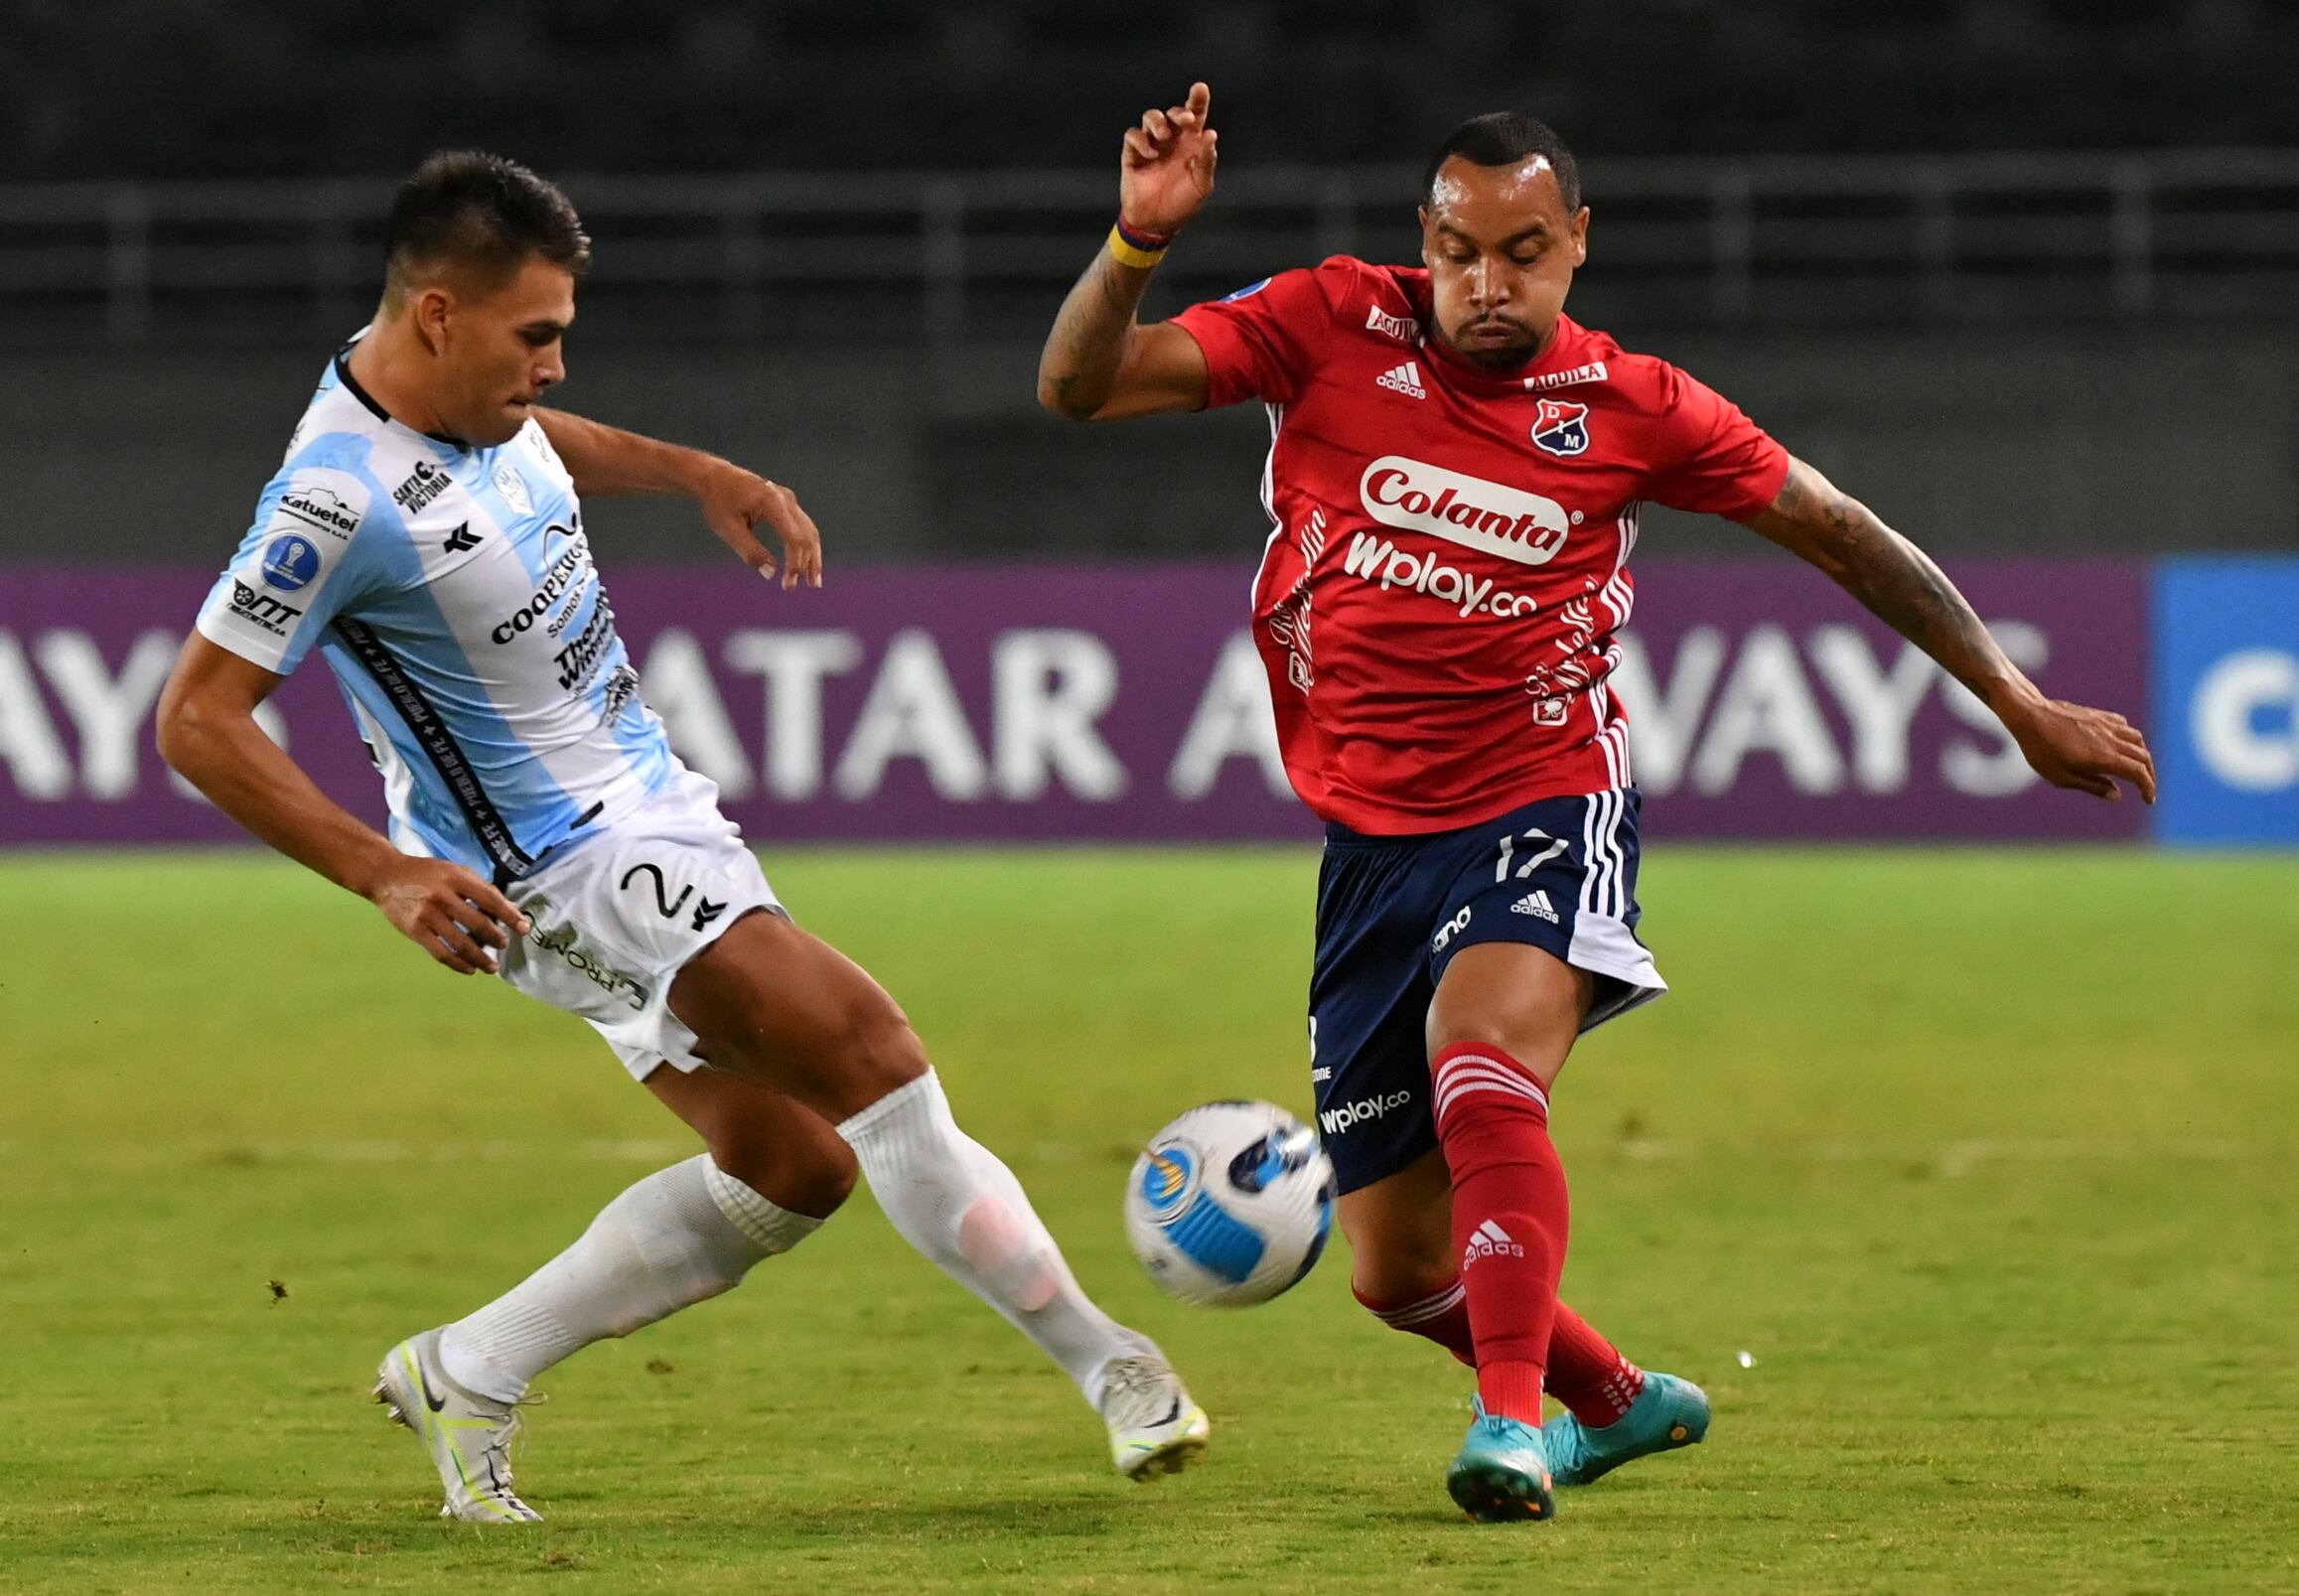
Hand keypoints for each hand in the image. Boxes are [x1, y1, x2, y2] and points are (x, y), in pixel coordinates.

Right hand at [365, 856, 530, 974]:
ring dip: (480, 958)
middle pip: (477, 923)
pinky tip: (470, 969)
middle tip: (504, 945)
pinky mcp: (415, 931)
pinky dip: (458, 964)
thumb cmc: (427, 874)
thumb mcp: (455, 872)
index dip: (509, 915)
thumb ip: (481, 889)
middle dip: (495, 938)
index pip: (489, 899)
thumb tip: (510, 911)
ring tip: (492, 967)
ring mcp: (427, 915)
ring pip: (460, 943)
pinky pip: (441, 953)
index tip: (523, 929)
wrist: (386, 876)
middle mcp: (442, 896)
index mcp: (456, 878)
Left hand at [698, 462, 823, 590]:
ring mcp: (788, 499)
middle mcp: (785, 498)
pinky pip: (803, 526)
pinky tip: (806, 563)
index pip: (793, 538)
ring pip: (810, 531)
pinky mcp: (787, 503)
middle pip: (807, 535)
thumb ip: (750, 551)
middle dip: (809, 563)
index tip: (788, 584)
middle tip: (809, 587)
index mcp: (771, 502)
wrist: (714, 477)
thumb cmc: (718, 501)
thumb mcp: (728, 529)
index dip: (795, 563)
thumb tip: (770, 574)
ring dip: (813, 557)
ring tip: (814, 581)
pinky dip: (806, 546)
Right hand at [1120, 82, 1217, 237]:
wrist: (1157, 224)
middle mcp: (1171, 140)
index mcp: (1190, 144)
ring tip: (1165, 136)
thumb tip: (1210, 135)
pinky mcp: (1133, 154)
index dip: (1197, 100)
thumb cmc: (1182, 204)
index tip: (1200, 89)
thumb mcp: (1201, 185)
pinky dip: (1141, 140)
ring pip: (1150, 117)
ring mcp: (1151, 145)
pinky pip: (1133, 135)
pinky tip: (1151, 153)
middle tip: (1186, 120)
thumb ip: (1206, 161)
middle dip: (1178, 112)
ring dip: (1158, 120)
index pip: (1195, 116)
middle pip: (1172, 113)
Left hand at [2001, 694, 2157, 802]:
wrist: (2030, 715)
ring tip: (2136, 767)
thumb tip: (2117, 796)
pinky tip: (2121, 744)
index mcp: (2105, 757)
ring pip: (2137, 739)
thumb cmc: (2041, 750)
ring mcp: (2106, 725)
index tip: (2149, 800)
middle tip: (2145, 788)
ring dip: (2142, 755)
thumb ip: (2092, 786)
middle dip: (2149, 775)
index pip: (2138, 773)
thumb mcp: (2062, 777)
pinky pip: (2124, 726)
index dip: (2148, 787)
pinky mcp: (2099, 715)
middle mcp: (2111, 740)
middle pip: (2143, 757)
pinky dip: (2130, 738)